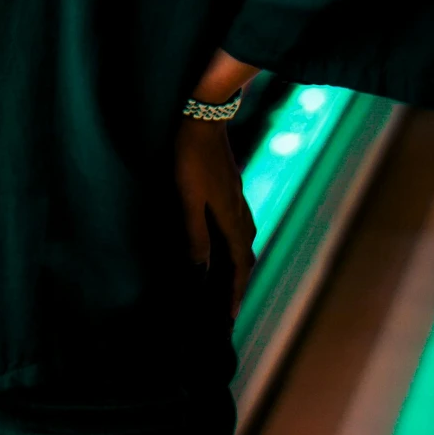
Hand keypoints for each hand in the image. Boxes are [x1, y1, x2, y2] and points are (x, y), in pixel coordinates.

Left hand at [174, 117, 255, 320]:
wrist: (204, 115)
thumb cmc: (192, 158)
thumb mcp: (188, 199)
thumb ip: (196, 237)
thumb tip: (202, 273)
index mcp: (232, 219)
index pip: (239, 266)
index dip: (233, 293)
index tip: (228, 318)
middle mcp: (240, 212)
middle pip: (245, 257)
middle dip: (238, 283)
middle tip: (226, 307)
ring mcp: (237, 198)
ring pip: (243, 240)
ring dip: (237, 264)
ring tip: (226, 280)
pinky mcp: (230, 187)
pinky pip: (238, 225)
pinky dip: (233, 243)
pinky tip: (221, 240)